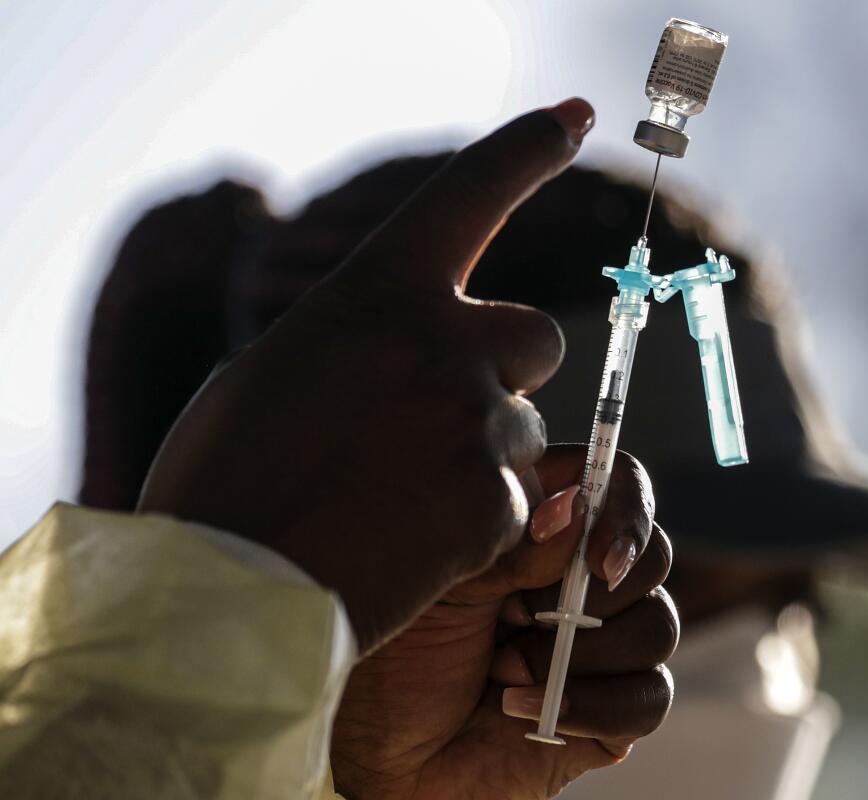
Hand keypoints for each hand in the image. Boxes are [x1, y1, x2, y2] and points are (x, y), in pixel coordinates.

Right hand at [139, 100, 595, 652]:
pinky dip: (476, 527)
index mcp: (377, 293)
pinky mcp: (495, 504)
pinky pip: (515, 506)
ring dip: (483, 459)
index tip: (571, 115)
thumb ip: (360, 342)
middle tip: (455, 414)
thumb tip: (407, 348)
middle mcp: (442, 343)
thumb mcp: (278, 371)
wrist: (225, 592)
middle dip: (512, 371)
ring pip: (525, 432)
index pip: (470, 193)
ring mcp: (475, 423)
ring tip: (399, 501)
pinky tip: (410, 546)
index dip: (526, 149)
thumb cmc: (228, 480)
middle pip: (541, 336)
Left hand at [330, 445, 677, 799]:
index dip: (620, 510)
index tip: (590, 554)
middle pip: (653, 556)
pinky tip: (526, 711)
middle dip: (592, 593)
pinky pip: (651, 697)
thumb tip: (576, 507)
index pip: (619, 486)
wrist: (384, 758)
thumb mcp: (446, 584)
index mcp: (548, 532)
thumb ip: (516, 543)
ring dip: (579, 654)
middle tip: (518, 615)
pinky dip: (590, 705)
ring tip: (504, 670)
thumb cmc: (398, 659)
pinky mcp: (615, 711)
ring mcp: (606, 647)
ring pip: (659, 627)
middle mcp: (585, 582)